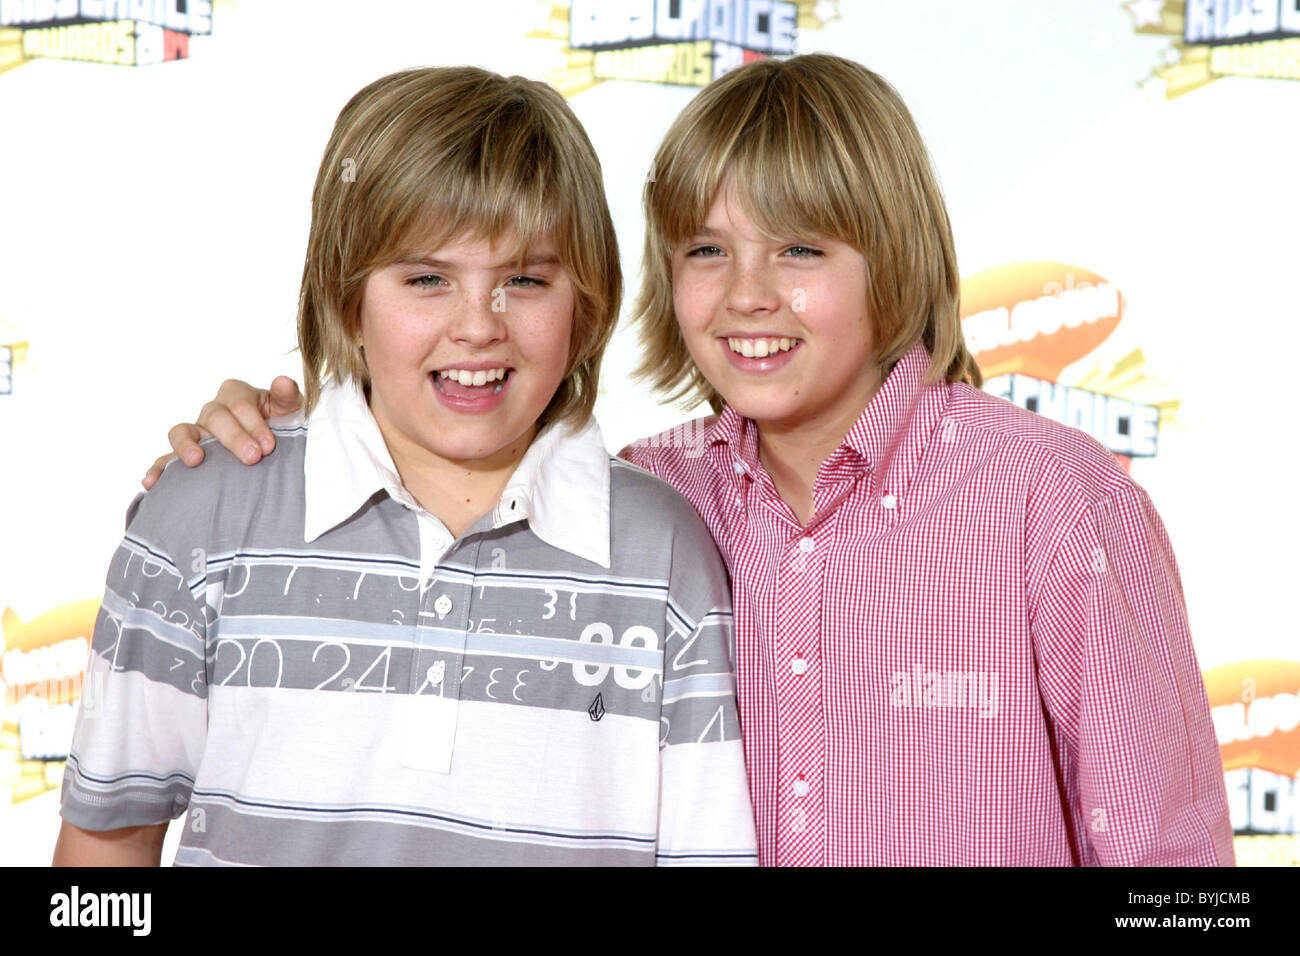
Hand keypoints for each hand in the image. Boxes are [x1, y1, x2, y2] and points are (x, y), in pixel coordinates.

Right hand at [142, 376, 303, 488]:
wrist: (276, 448)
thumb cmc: (283, 424)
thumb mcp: (290, 409)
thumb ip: (287, 396)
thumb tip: (283, 381)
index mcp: (237, 394)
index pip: (240, 404)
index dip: (254, 423)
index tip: (269, 446)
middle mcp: (214, 410)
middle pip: (215, 417)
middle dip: (233, 437)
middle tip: (252, 457)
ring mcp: (198, 432)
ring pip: (182, 431)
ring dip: (186, 445)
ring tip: (195, 461)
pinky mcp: (188, 454)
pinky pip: (166, 459)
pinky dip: (158, 469)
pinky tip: (152, 483)